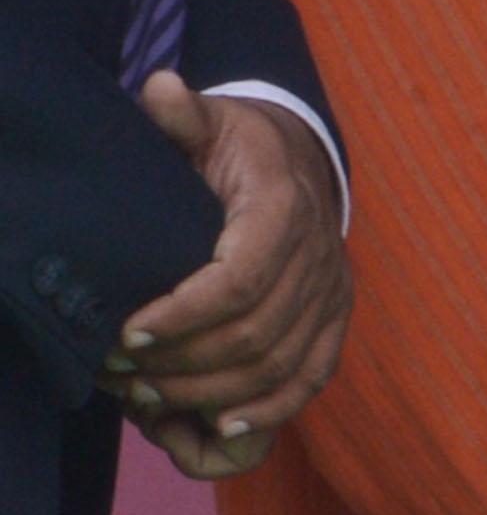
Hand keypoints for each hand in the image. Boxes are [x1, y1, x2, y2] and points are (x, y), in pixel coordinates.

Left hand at [105, 75, 348, 480]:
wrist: (299, 160)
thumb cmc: (235, 146)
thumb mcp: (207, 123)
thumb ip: (180, 116)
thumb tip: (160, 90)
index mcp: (284, 208)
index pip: (240, 279)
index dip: (182, 315)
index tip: (127, 333)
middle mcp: (319, 254)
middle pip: (254, 333)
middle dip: (182, 362)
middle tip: (121, 373)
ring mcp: (333, 291)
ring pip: (278, 364)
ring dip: (210, 391)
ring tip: (149, 398)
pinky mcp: (337, 318)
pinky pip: (313, 377)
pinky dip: (270, 409)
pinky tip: (220, 425)